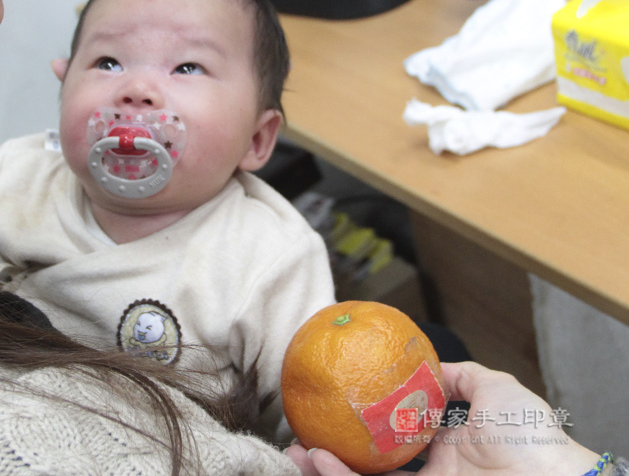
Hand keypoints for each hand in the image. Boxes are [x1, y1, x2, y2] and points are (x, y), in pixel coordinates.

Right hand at [286, 361, 600, 475]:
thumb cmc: (531, 436)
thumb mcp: (496, 390)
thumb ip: (464, 376)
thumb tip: (434, 363)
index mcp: (447, 448)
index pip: (395, 438)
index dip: (364, 426)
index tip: (337, 408)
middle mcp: (430, 473)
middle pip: (370, 464)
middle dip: (333, 452)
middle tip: (302, 437)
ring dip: (326, 469)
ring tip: (297, 452)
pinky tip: (320, 461)